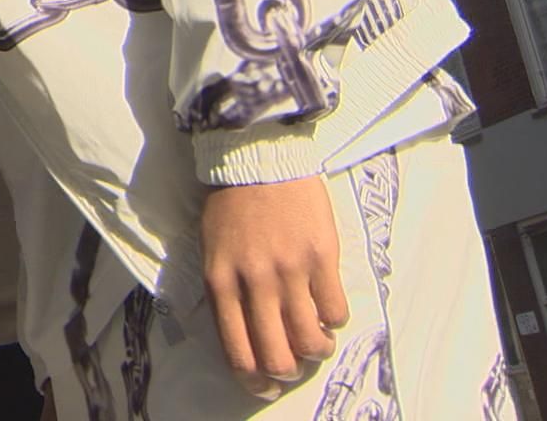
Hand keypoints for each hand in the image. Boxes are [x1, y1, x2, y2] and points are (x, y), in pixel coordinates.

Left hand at [201, 176, 349, 399]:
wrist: (257, 159)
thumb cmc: (231, 206)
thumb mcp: (211, 251)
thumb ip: (225, 292)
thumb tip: (243, 335)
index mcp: (221, 282)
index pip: (238, 350)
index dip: (253, 379)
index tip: (262, 387)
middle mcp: (255, 282)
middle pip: (277, 354)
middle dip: (286, 372)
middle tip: (292, 368)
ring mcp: (290, 270)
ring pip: (311, 339)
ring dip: (316, 350)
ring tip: (316, 341)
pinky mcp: (322, 257)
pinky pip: (335, 310)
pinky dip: (334, 321)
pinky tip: (327, 310)